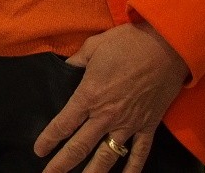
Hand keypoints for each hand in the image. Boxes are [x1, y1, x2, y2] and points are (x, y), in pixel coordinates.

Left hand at [33, 19, 189, 172]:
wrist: (165, 48)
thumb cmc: (126, 44)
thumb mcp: (93, 47)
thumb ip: (77, 60)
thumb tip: (67, 66)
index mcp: (88, 96)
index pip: (63, 124)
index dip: (49, 139)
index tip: (39, 150)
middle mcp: (106, 115)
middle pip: (80, 146)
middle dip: (63, 164)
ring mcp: (128, 124)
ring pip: (107, 157)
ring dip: (93, 172)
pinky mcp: (148, 126)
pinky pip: (139, 154)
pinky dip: (132, 169)